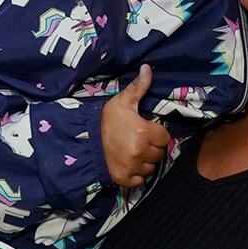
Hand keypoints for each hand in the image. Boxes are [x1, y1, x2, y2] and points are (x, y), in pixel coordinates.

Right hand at [101, 65, 169, 188]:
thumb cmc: (105, 120)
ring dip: (145, 161)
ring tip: (133, 152)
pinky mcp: (124, 178)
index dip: (156, 133)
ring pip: (151, 167)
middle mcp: (140, 151)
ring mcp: (132, 166)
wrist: (83, 140)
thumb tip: (148, 68)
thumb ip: (138, 87)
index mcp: (143, 131)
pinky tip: (129, 164)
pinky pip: (140, 180)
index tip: (146, 130)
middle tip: (138, 140)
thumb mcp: (122, 101)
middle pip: (159, 153)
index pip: (165, 137)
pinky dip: (136, 174)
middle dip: (151, 147)